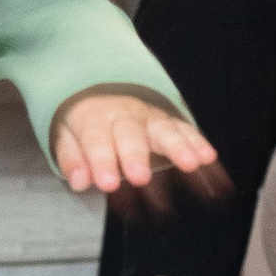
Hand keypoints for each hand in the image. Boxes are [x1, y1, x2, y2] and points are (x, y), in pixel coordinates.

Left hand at [50, 89, 220, 199]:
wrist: (103, 92)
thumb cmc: (86, 123)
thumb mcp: (67, 136)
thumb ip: (72, 159)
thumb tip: (78, 180)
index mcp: (95, 121)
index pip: (97, 140)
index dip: (102, 162)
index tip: (107, 182)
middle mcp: (125, 117)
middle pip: (131, 135)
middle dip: (137, 156)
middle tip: (140, 178)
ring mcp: (150, 119)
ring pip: (165, 130)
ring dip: (179, 147)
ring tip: (191, 164)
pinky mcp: (170, 122)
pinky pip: (187, 131)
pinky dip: (199, 143)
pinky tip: (209, 158)